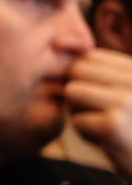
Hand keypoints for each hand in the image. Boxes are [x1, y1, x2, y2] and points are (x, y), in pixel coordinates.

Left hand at [64, 49, 131, 176]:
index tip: (100, 99)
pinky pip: (77, 120)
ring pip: (72, 92)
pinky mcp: (113, 123)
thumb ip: (104, 75)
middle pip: (77, 71)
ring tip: (105, 126)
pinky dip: (86, 134)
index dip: (83, 78)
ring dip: (80, 113)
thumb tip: (59, 45)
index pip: (90, 57)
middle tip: (100, 114)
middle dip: (78, 94)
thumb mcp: (127, 93)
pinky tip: (109, 140)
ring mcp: (125, 99)